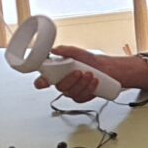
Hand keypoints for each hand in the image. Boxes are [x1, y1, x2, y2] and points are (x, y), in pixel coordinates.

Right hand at [32, 46, 147, 101]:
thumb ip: (66, 50)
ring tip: (91, 75)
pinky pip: (81, 98)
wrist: (107, 69)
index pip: (43, 80)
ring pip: (72, 93)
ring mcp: (72, 91)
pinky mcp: (81, 97)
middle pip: (60, 87)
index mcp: (57, 73)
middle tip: (80, 72)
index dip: (41, 82)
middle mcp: (63, 83)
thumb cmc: (91, 61)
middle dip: (71, 80)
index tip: (44, 81)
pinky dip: (89, 90)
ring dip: (82, 85)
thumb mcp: (78, 53)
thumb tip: (54, 50)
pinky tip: (95, 83)